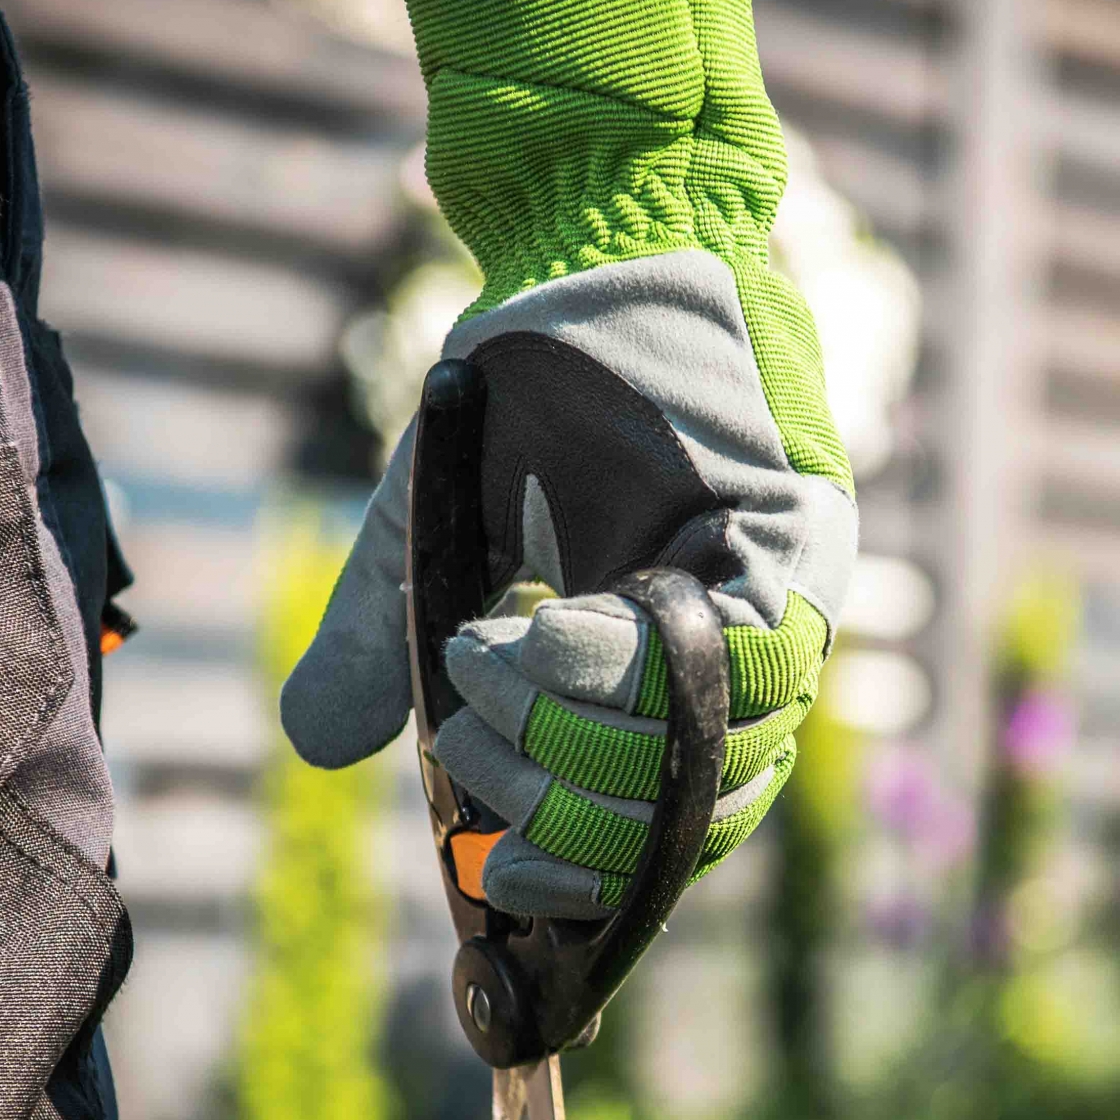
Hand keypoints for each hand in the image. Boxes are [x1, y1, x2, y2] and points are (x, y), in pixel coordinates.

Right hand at [280, 253, 855, 917]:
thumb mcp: (432, 538)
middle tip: (463, 749)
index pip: (656, 838)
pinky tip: (527, 636)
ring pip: (701, 754)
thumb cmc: (527, 388)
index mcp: (682, 683)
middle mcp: (756, 661)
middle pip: (680, 819)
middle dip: (555, 809)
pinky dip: (610, 667)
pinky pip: (727, 658)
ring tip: (476, 674)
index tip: (493, 877)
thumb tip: (315, 747)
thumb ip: (384, 647)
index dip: (582, 881)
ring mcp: (792, 603)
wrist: (590, 238)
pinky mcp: (804, 541)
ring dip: (569, 738)